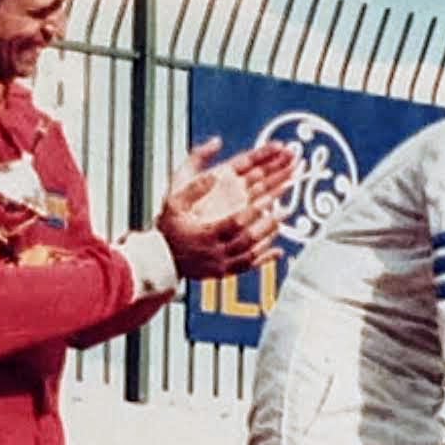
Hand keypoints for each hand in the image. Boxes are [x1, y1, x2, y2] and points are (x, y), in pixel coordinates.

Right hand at [157, 136, 292, 279]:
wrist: (160, 259)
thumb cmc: (168, 229)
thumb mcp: (174, 202)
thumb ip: (195, 186)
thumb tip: (214, 172)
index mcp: (204, 235)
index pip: (235, 223)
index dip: (254, 211)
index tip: (269, 198)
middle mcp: (215, 253)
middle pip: (248, 238)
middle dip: (268, 222)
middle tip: (284, 207)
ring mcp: (221, 265)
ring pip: (251, 253)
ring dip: (268, 237)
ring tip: (281, 221)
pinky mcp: (224, 272)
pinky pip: (249, 267)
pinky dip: (265, 258)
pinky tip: (278, 250)